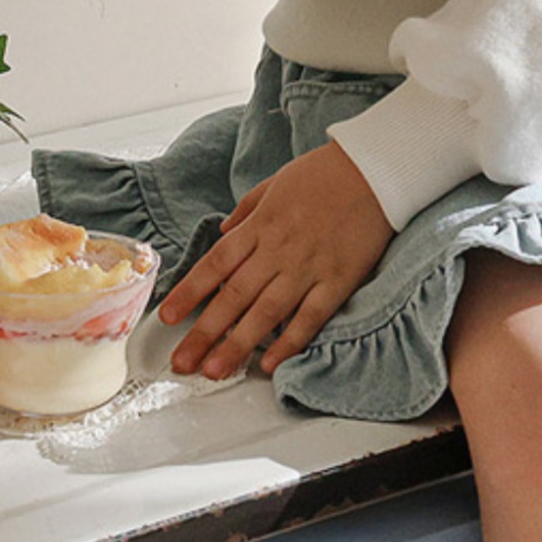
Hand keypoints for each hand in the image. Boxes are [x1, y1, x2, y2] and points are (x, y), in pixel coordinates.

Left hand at [158, 140, 394, 378]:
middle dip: (204, 332)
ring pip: (266, 313)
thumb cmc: (324, 173)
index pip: (216, 263)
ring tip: (215, 371)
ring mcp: (308, 267)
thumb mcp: (274, 183)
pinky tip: (269, 363)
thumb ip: (246, 211)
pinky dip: (289, 342)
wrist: (374, 170)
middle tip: (182, 362)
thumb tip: (223, 232)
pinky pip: (309, 317)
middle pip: (234, 296)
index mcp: (261, 224)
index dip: (190, 292)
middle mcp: (279, 248)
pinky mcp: (338, 280)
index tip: (167, 317)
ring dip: (237, 345)